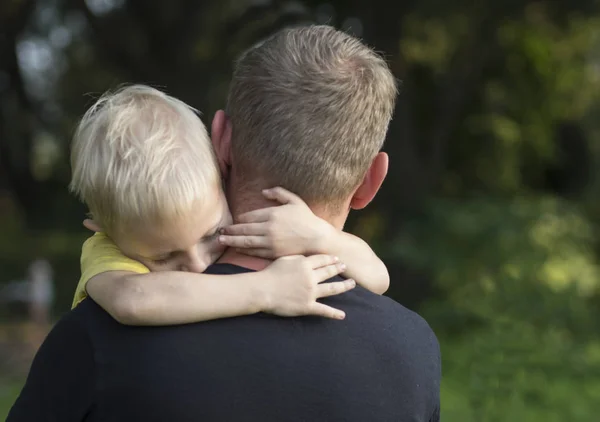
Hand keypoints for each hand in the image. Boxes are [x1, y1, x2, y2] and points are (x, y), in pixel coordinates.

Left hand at [219, 187, 333, 257]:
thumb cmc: (307, 219)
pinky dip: (244, 250)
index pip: (249, 216)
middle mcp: (269, 228)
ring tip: (221, 241)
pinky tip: (237, 249)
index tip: (234, 221)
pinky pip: (254, 252)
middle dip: (230, 230)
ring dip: (232, 241)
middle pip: (244, 229)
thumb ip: (279, 193)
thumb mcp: (295, 201)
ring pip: (246, 241)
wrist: (317, 239)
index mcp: (273, 214)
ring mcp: (270, 242)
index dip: (240, 219)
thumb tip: (263, 191)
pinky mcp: (273, 253)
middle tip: (220, 231)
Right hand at [261, 254, 354, 319]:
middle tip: (345, 267)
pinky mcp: (307, 306)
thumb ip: (298, 258)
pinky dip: (334, 313)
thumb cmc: (270, 274)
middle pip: (329, 272)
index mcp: (305, 264)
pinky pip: (323, 310)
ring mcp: (311, 292)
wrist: (262, 290)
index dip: (331, 259)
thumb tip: (308, 259)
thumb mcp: (284, 260)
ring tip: (352, 283)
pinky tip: (343, 315)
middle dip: (339, 268)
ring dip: (344, 286)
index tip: (337, 259)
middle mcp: (311, 277)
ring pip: (332, 289)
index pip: (322, 260)